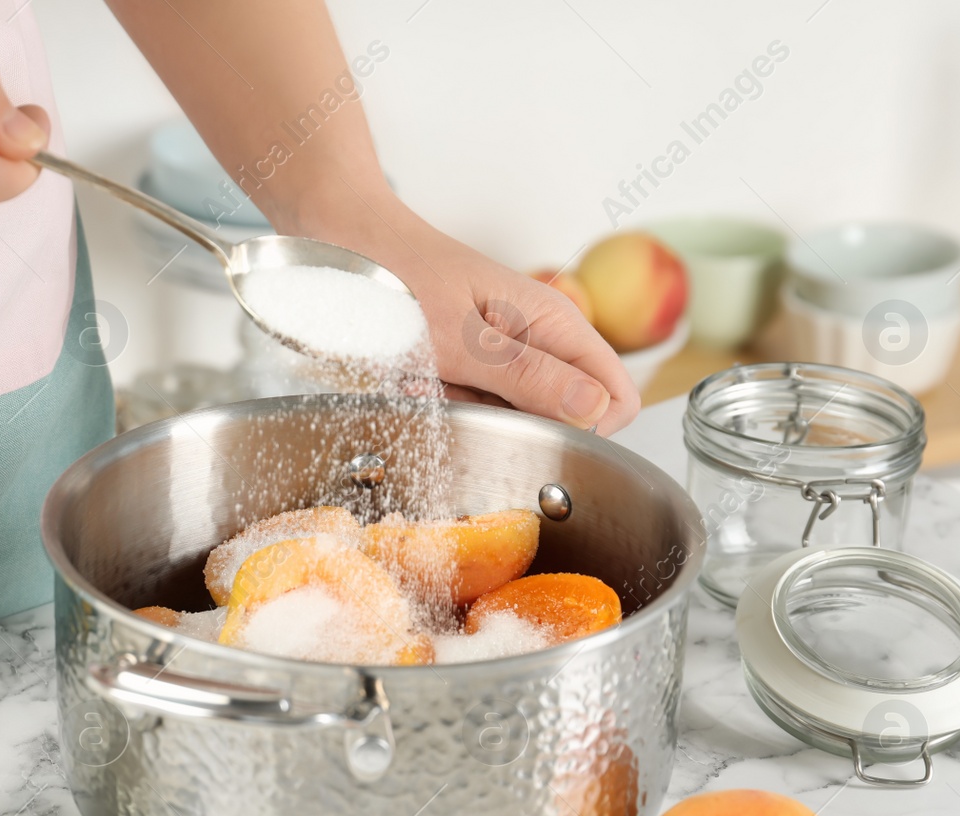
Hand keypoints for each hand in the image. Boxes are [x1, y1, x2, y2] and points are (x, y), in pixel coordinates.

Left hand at [276, 188, 639, 434]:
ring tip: (427, 380)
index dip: (586, 429)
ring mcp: (506, 352)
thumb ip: (527, 376)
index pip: (617, 399)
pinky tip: (415, 381)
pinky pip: (475, 407)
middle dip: (511, 425)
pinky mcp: (472, 363)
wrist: (341, 240)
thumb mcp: (457, 338)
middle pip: (562, 417)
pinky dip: (443, 404)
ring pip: (513, 417)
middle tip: (458, 393)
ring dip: (468, 413)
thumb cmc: (395, 276)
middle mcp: (540, 338)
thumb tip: (596, 409)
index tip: (528, 430)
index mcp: (555, 324)